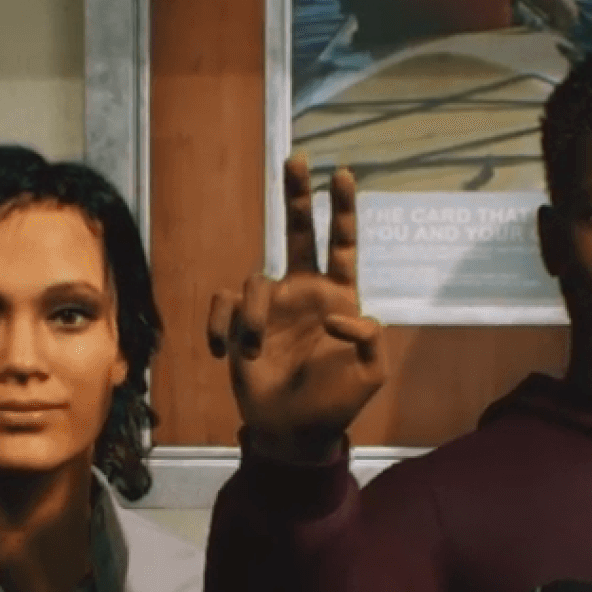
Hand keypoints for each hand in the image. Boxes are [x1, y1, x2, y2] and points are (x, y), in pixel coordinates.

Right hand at [205, 155, 386, 464]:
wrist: (293, 431)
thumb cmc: (336, 403)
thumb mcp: (371, 373)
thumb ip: (370, 338)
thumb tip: (339, 313)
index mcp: (338, 297)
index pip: (342, 244)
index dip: (343, 209)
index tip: (342, 173)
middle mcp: (303, 292)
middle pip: (300, 231)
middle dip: (298, 196)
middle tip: (296, 159)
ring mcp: (270, 306)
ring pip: (255, 280)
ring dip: (254, 317)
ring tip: (257, 352)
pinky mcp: (238, 323)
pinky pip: (223, 303)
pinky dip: (221, 326)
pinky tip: (223, 353)